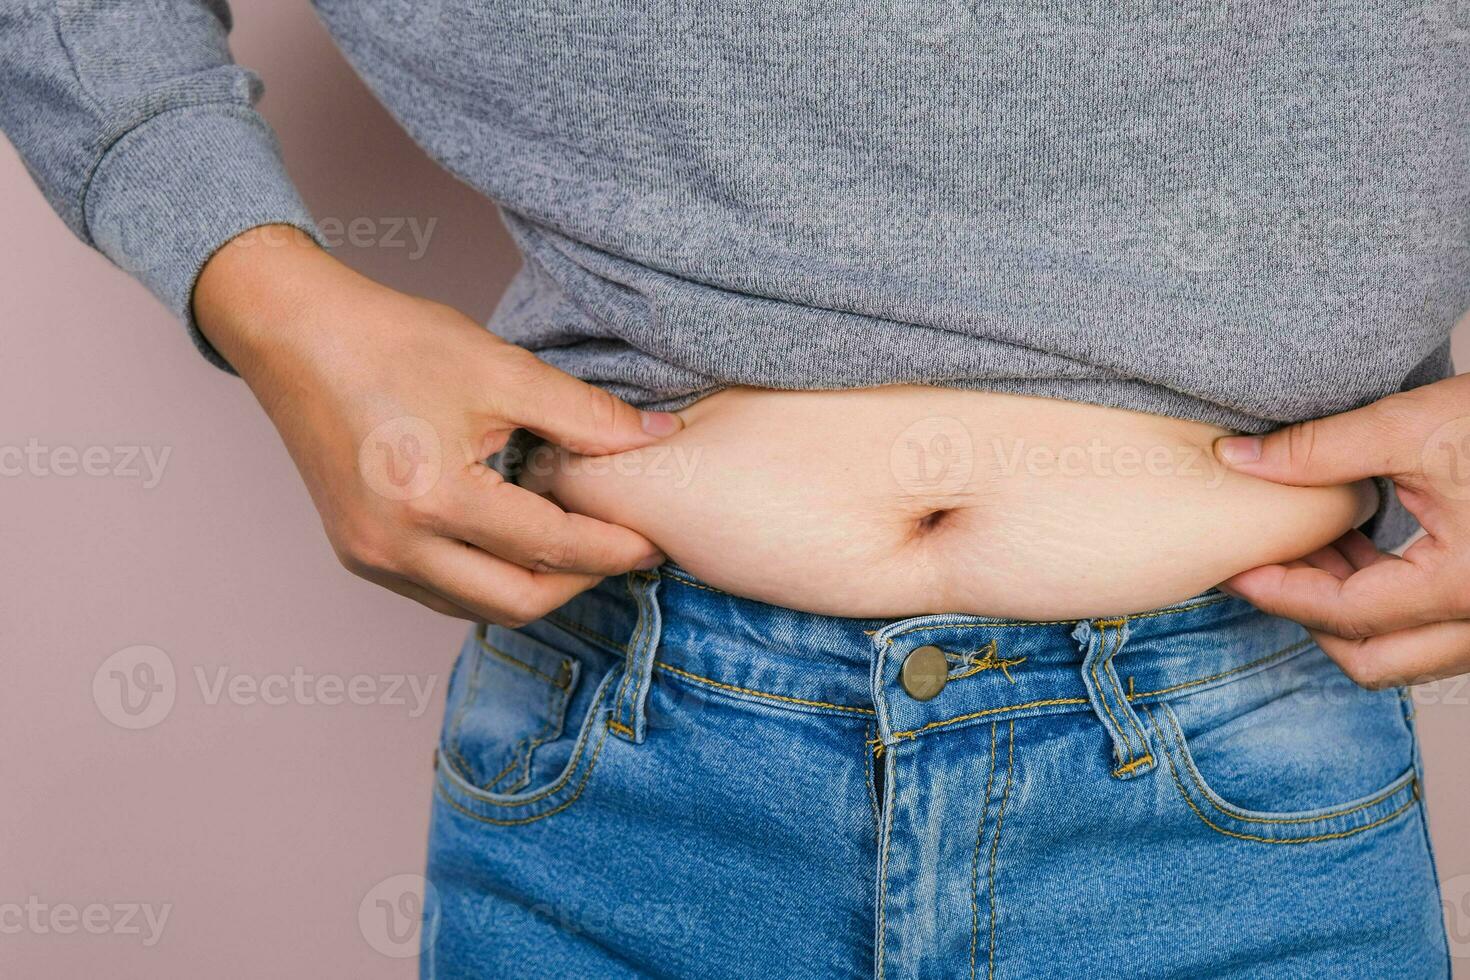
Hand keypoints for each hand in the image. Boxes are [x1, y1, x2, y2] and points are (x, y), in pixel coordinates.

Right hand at [194, 225, 680, 624]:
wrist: (295, 334)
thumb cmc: (392, 342)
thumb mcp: (502, 370)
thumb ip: (586, 415)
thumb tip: (657, 439)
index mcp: (434, 500)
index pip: (550, 546)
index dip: (614, 548)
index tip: (656, 540)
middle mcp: (395, 546)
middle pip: (519, 601)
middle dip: (582, 580)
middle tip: (624, 548)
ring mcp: (371, 558)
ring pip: (480, 607)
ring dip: (536, 585)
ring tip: (579, 543)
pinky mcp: (359, 554)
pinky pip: (443, 593)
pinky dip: (490, 578)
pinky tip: (519, 539)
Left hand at [1214, 374, 1469, 687]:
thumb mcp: (1419, 425)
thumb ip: (1320, 449)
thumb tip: (1235, 461)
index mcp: (1465, 586)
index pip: (1343, 613)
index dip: (1278, 591)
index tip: (1232, 567)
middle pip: (1371, 660)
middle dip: (1308, 617)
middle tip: (1263, 565)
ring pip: (1404, 654)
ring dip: (1345, 613)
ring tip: (1307, 548)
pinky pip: (1432, 633)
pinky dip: (1384, 605)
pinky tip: (1356, 549)